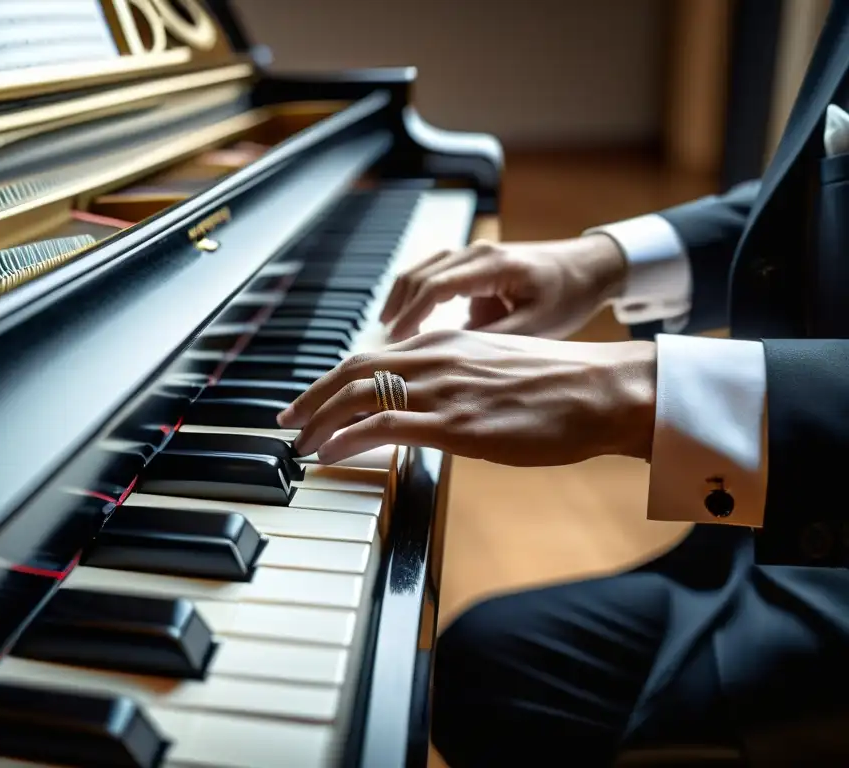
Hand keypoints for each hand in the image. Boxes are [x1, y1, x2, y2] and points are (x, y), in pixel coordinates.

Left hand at [276, 330, 655, 465]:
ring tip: (300, 442)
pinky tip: (329, 453)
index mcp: (446, 342)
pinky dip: (347, 437)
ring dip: (320, 419)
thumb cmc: (560, 386)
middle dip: (312, 397)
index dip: (333, 378)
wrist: (604, 390)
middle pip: (354, 370)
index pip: (372, 355)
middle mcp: (437, 357)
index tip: (311, 398)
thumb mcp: (497, 369)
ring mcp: (446, 388)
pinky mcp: (458, 422)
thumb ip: (458, 378)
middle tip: (288, 422)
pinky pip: (384, 424)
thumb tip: (430, 403)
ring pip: (360, 393)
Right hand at [379, 234, 626, 341]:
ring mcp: (475, 255)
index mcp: (494, 265)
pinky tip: (411, 320)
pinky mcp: (475, 264)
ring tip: (389, 329)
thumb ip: (494, 339)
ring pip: (423, 269)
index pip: (436, 286)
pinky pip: (435, 273)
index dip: (411, 313)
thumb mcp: (537, 326)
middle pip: (421, 273)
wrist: (591, 267)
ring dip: (403, 298)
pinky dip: (418, 294)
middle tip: (385, 340)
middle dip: (398, 306)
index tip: (395, 339)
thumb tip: (452, 360)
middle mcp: (479, 253)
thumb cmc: (569, 295)